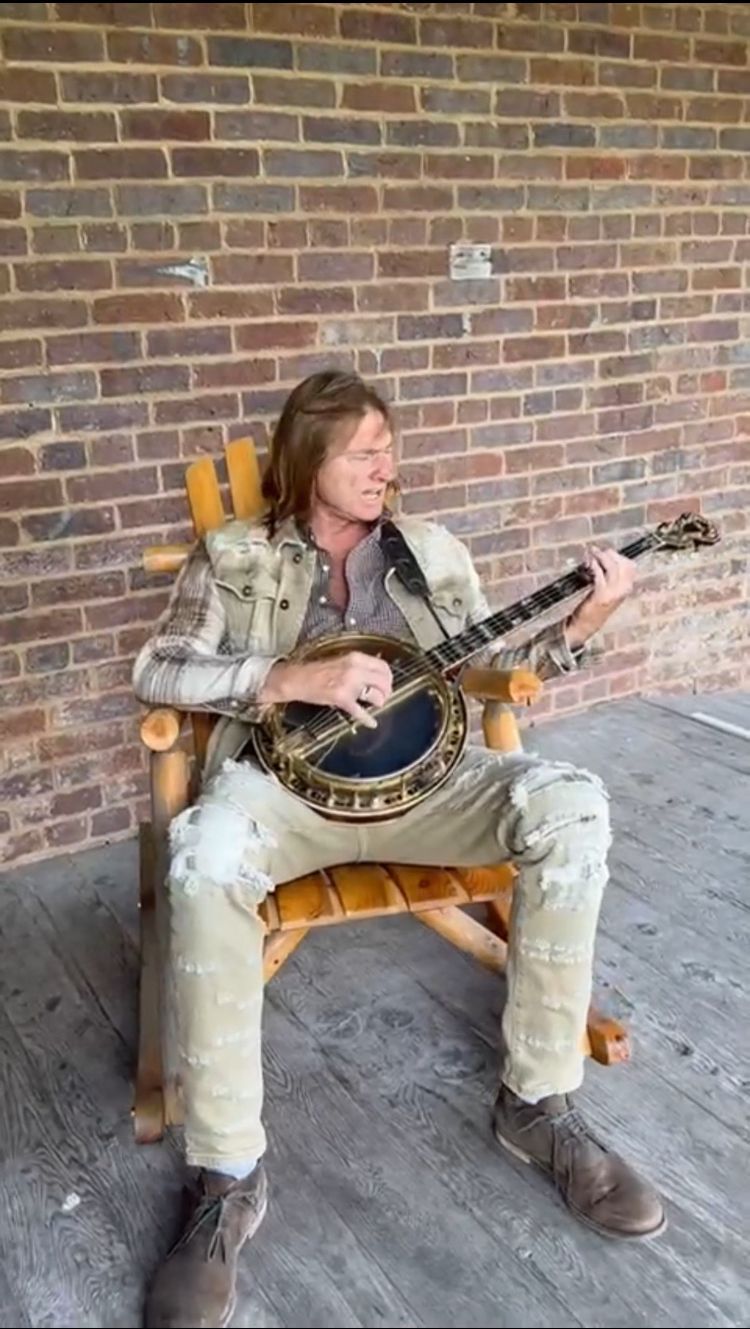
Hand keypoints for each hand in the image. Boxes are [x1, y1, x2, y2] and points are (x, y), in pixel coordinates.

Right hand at [258, 651, 392, 728]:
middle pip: (384, 682)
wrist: (297, 678)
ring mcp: (349, 684)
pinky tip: (371, 722)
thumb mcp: (342, 661)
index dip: (389, 678)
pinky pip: (360, 711)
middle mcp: (355, 669)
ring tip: (375, 705)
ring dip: (378, 702)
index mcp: (356, 658)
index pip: (384, 666)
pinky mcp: (342, 699)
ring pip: (376, 696)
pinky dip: (367, 719)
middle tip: (384, 697)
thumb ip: (359, 666)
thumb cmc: (317, 670)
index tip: (387, 683)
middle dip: (386, 692)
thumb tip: (376, 674)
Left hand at [566, 545, 635, 646]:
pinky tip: (588, 564)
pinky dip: (594, 566)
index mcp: (627, 588)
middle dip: (608, 553)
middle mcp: (624, 590)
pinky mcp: (601, 596)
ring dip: (600, 557)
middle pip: (622, 563)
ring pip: (612, 566)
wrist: (586, 625)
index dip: (618, 556)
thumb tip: (607, 558)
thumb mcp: (610, 592)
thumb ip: (612, 578)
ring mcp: (613, 593)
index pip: (631, 566)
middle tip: (595, 551)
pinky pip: (600, 574)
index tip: (605, 552)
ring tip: (591, 553)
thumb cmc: (595, 607)